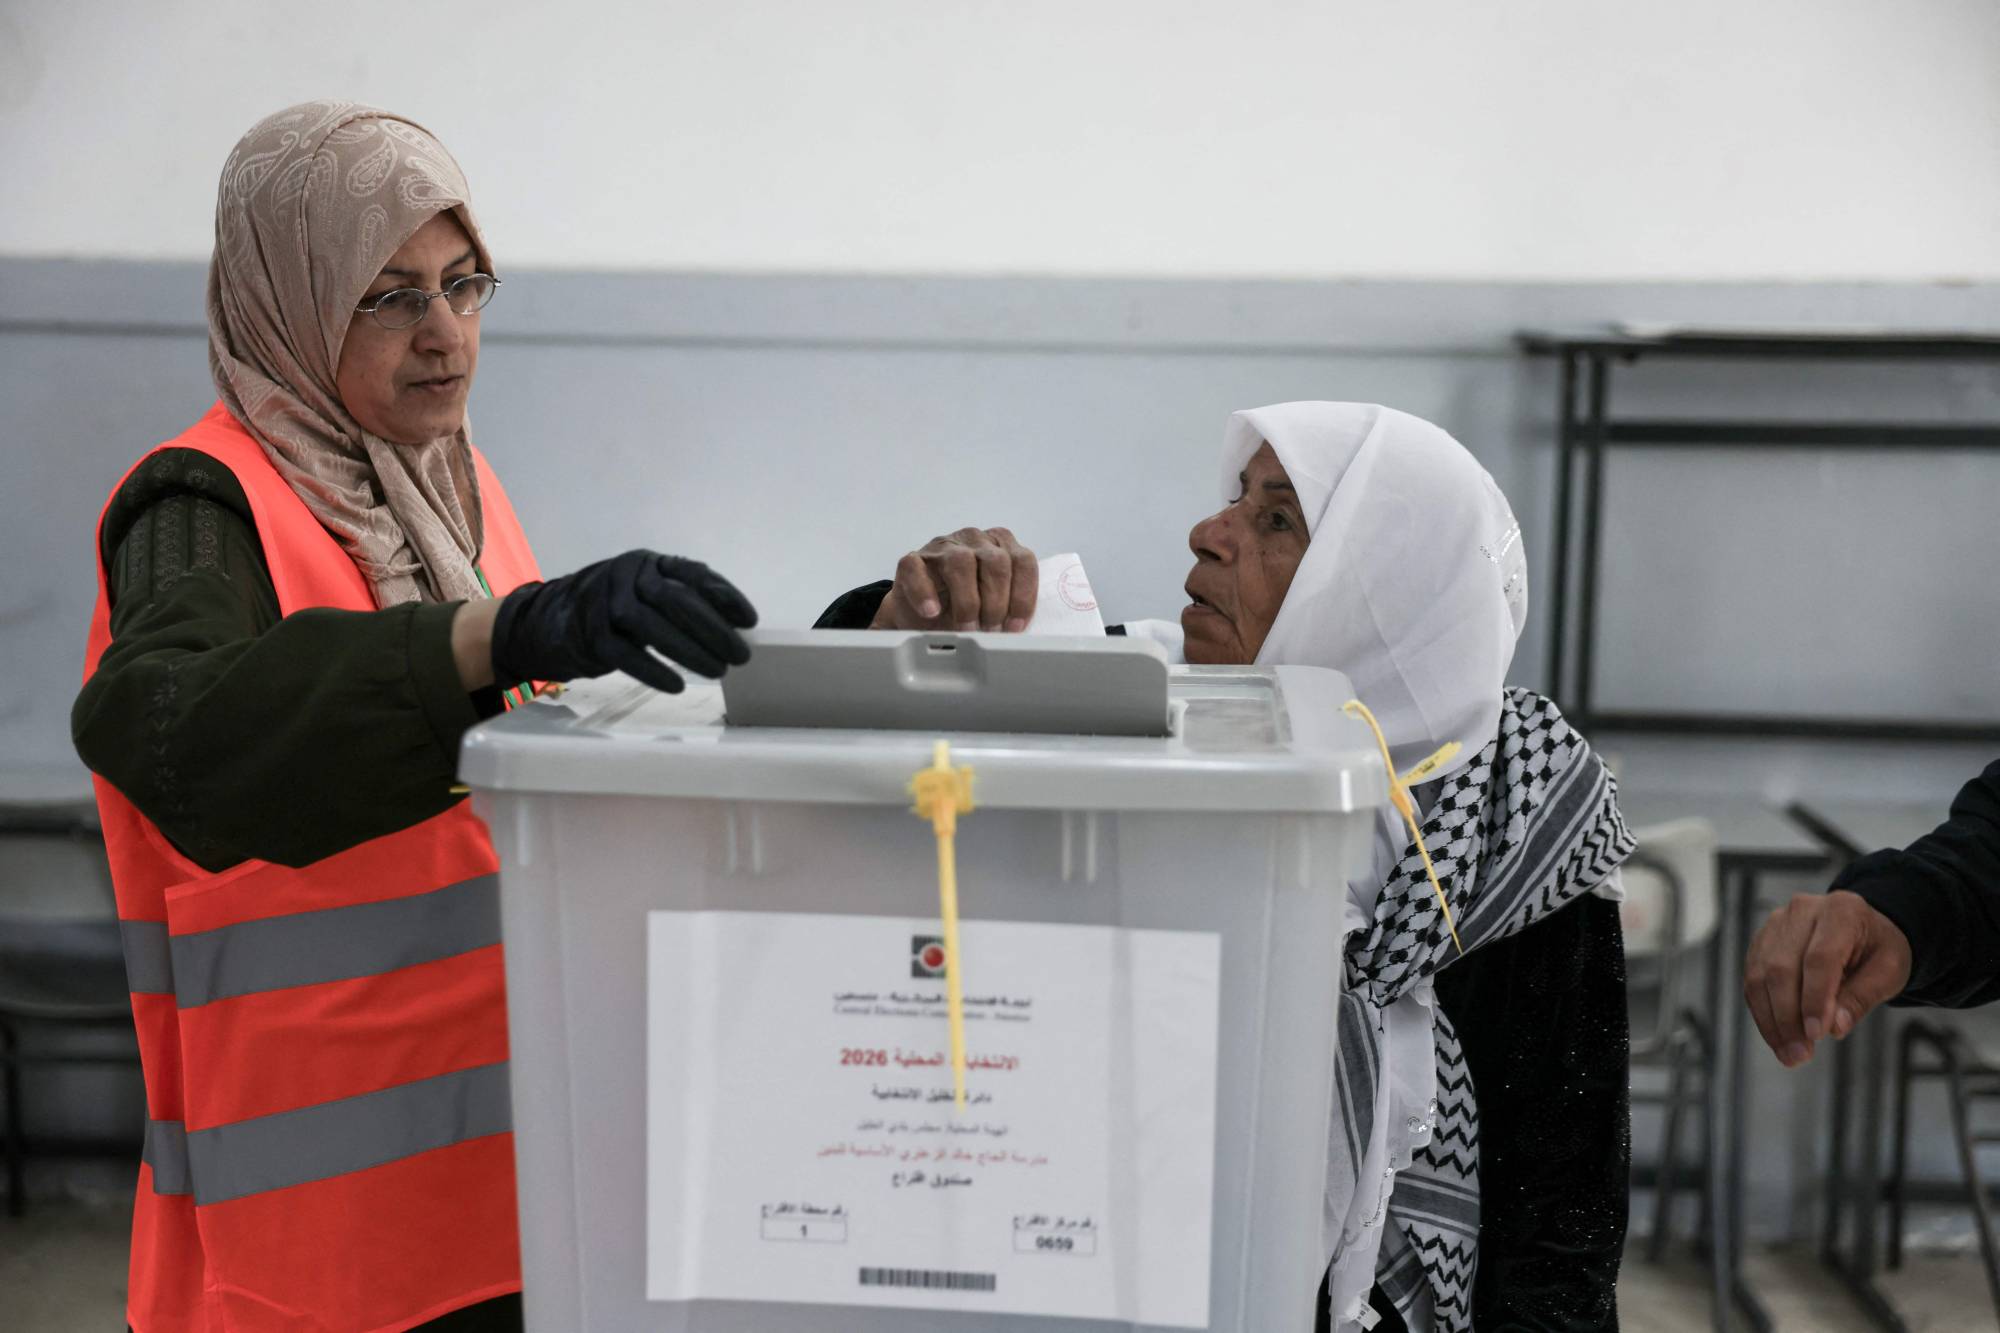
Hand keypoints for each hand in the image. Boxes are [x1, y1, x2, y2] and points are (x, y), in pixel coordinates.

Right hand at [490, 550, 757, 693]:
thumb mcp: (645, 595)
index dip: (724, 596)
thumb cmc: (611, 611)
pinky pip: (625, 654)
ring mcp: (603, 603)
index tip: (749, 621)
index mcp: (647, 563)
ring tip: (718, 671)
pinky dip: (654, 670)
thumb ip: (681, 601)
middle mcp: (625, 575)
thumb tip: (733, 626)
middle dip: (713, 629)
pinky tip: (677, 684)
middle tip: (740, 655)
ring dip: (690, 651)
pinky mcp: (588, 635)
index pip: (693, 574)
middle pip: (675, 599)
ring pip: (652, 626)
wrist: (546, 622)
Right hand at [870, 528, 1036, 632]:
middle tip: (991, 629)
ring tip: (967, 627)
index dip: (1023, 595)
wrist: (920, 616)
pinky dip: (925, 594)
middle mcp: (973, 540)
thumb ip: (1008, 609)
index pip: (1022, 560)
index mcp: (999, 546)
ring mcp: (941, 547)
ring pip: (961, 562)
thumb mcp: (992, 607)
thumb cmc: (960, 609)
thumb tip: (1016, 630)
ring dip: (967, 601)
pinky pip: (917, 569)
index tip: (1016, 625)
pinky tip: (932, 612)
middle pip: (996, 562)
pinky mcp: (911, 561)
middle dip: (996, 602)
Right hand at [1743, 890, 1911, 1067]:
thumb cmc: (1878, 950)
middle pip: (1782, 967)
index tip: (1816, 1035)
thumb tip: (1834, 1027)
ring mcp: (1775, 924)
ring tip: (1788, 1053)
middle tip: (1799, 1055)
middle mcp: (1801, 911)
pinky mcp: (1761, 942)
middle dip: (1788, 1016)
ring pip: (1761, 975)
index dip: (1814, 999)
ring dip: (1771, 1020)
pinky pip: (1752, 980)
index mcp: (1841, 911)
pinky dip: (1762, 1012)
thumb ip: (1862, 997)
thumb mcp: (1889, 972)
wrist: (1864, 931)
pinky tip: (1777, 1037)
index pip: (1819, 958)